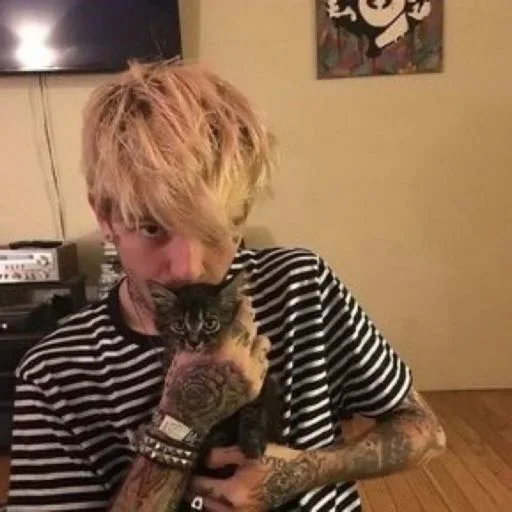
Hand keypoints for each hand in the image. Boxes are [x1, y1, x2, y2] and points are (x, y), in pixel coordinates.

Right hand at [159, 296, 269, 433]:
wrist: (188, 416)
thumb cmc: (183, 381)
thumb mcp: (188, 351)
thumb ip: (203, 332)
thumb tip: (211, 312)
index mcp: (226, 350)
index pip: (244, 321)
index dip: (245, 308)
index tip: (243, 300)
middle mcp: (244, 362)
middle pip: (254, 332)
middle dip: (248, 321)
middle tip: (242, 315)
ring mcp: (252, 376)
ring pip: (263, 348)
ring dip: (255, 340)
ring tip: (245, 338)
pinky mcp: (255, 388)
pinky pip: (263, 365)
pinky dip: (256, 357)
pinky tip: (247, 356)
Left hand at [187, 444, 306, 511]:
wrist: (299, 473)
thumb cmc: (274, 458)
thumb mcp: (246, 451)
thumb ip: (220, 455)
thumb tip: (202, 459)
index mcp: (234, 493)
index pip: (202, 488)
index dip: (191, 478)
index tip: (182, 469)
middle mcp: (236, 511)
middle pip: (203, 504)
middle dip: (194, 490)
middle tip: (187, 476)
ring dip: (203, 500)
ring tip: (198, 485)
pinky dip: (216, 506)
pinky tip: (214, 494)